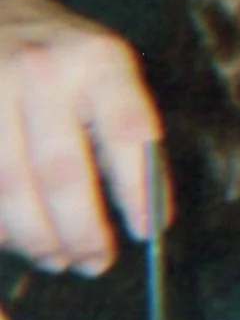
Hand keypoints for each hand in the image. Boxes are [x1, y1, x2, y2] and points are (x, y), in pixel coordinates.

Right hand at [0, 0, 165, 271]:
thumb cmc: (64, 55)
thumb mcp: (107, 69)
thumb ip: (123, 129)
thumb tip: (145, 210)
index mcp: (99, 60)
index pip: (128, 132)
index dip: (138, 190)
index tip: (146, 232)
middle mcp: (42, 71)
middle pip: (62, 171)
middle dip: (81, 230)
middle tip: (95, 263)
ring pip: (9, 185)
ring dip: (35, 236)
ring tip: (57, 259)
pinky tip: (12, 239)